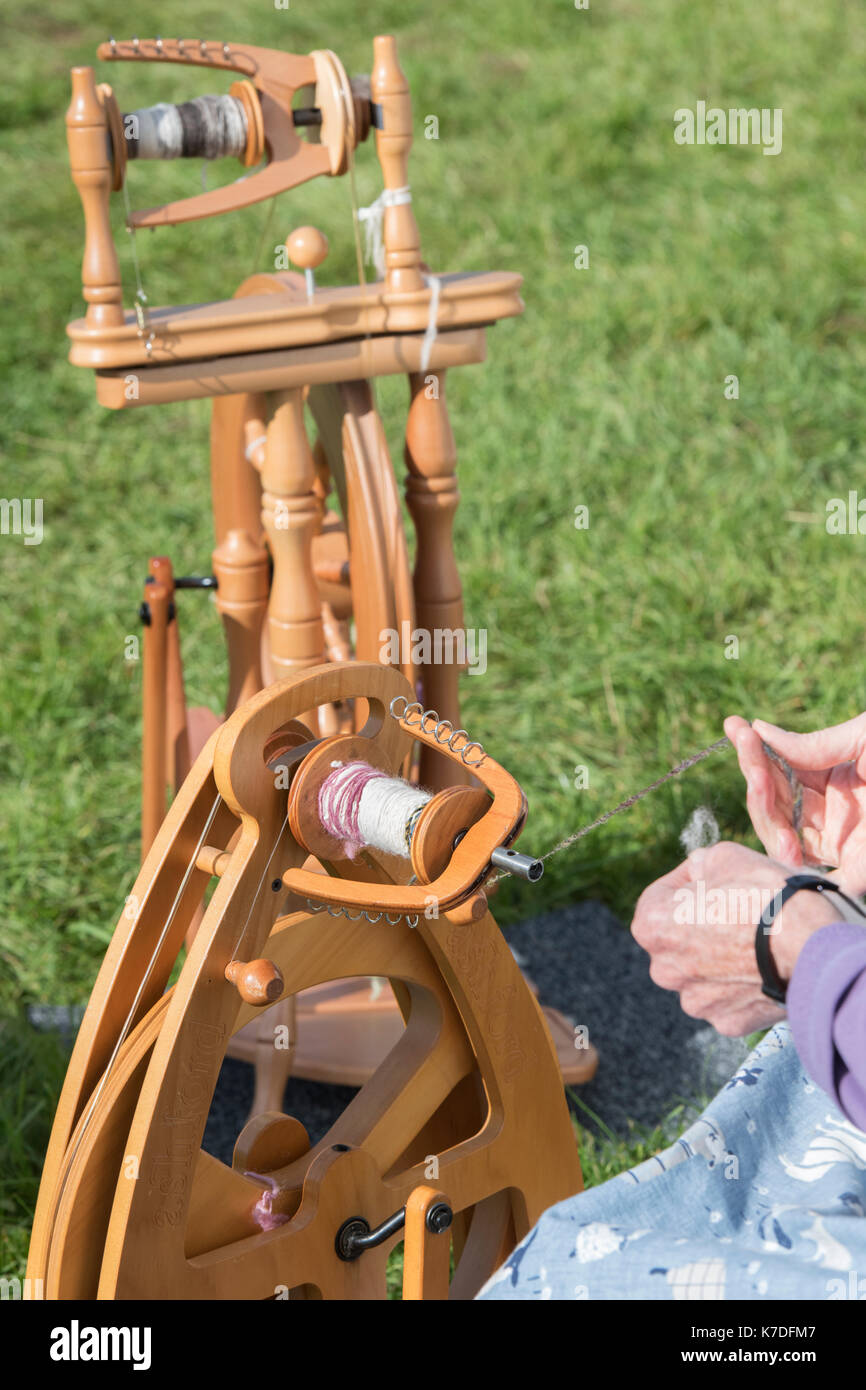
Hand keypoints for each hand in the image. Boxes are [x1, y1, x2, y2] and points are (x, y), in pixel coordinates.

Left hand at [631, 841, 838, 1035]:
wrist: (811, 945)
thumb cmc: (764, 896)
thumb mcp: (725, 856)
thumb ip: (700, 865)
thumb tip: (699, 874)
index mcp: (652, 925)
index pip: (659, 896)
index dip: (686, 881)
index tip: (711, 878)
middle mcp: (664, 969)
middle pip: (678, 940)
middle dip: (700, 925)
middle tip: (735, 910)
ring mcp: (696, 1001)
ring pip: (702, 974)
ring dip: (719, 959)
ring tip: (754, 941)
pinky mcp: (728, 1022)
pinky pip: (729, 999)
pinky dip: (743, 986)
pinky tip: (765, 967)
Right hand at [724, 712, 865, 895]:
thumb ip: (814, 744)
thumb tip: (759, 732)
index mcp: (838, 776)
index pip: (782, 768)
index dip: (755, 751)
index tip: (732, 726)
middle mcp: (836, 811)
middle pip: (774, 803)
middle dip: (757, 779)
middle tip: (750, 753)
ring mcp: (844, 842)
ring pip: (782, 835)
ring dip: (768, 819)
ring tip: (762, 787)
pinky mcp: (856, 870)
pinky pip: (809, 874)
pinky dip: (789, 866)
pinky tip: (782, 844)